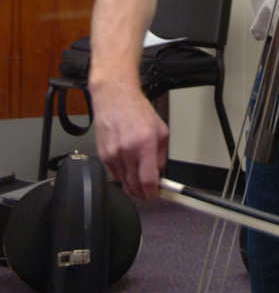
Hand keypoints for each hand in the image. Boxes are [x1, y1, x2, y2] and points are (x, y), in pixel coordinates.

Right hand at [91, 80, 168, 198]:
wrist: (115, 98)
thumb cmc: (137, 110)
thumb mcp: (161, 129)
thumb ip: (162, 154)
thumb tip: (160, 172)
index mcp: (145, 143)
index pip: (148, 179)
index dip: (152, 192)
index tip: (154, 194)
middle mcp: (127, 150)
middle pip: (134, 185)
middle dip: (142, 192)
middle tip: (148, 191)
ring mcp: (113, 154)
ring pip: (123, 182)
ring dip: (132, 185)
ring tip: (139, 179)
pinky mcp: (103, 155)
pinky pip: (114, 174)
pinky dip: (122, 176)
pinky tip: (128, 168)